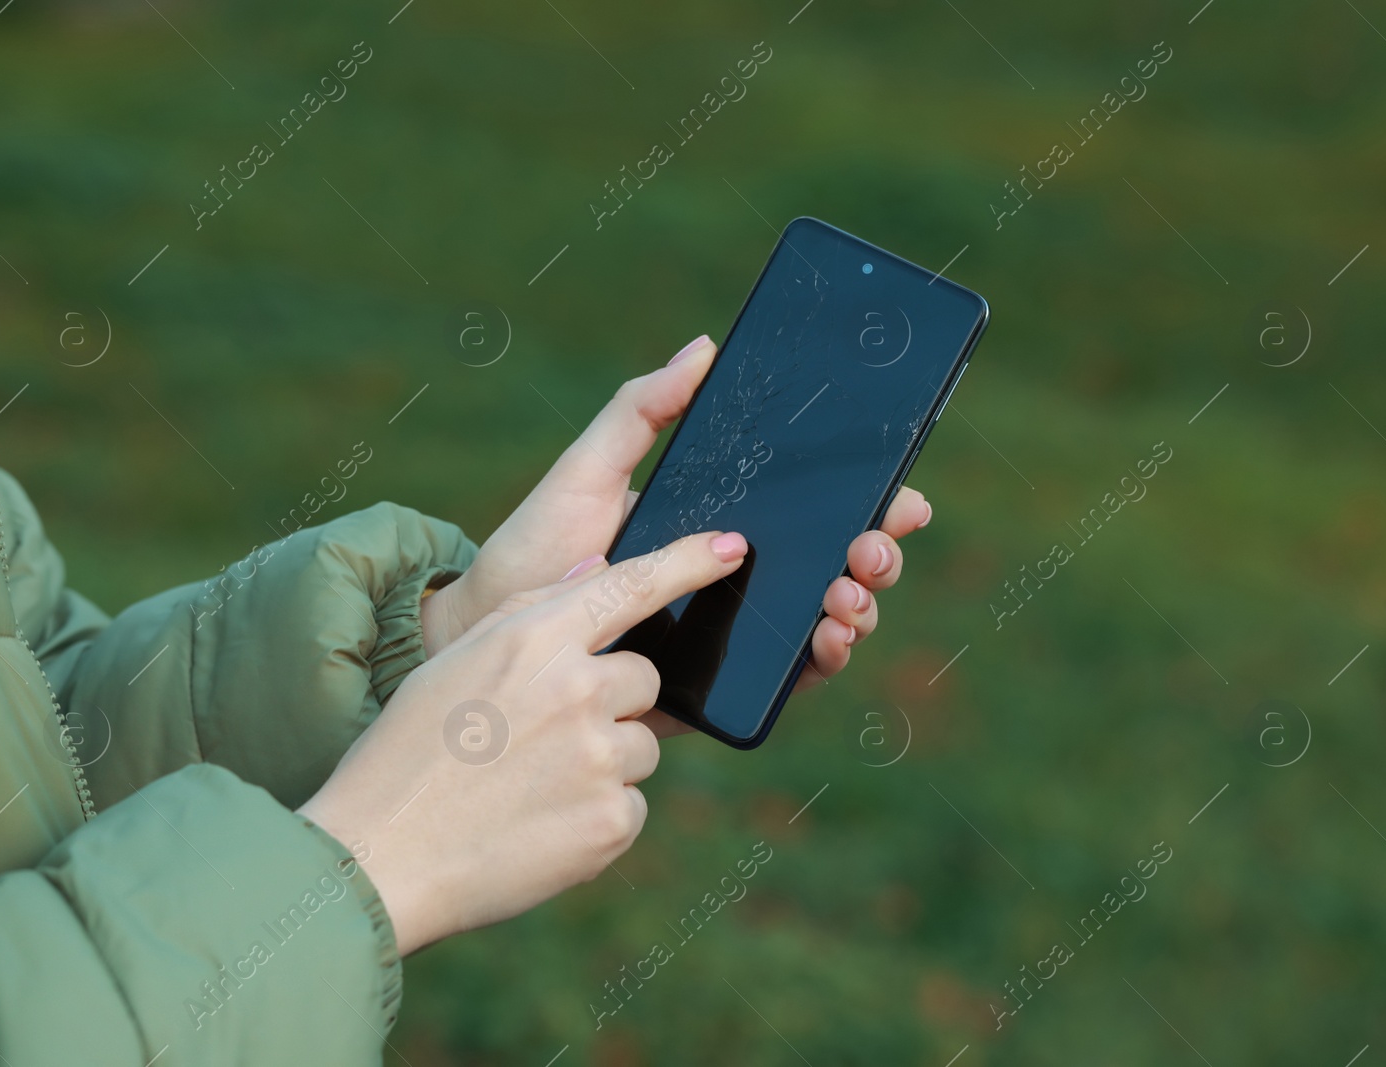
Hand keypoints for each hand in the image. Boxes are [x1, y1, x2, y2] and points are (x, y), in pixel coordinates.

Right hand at [299, 530, 749, 955]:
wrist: (382, 856)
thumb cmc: (408, 753)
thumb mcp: (456, 662)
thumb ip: (532, 611)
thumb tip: (599, 570)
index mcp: (535, 639)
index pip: (631, 585)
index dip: (688, 563)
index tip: (731, 547)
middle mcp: (578, 689)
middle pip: (643, 679)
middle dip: (610, 703)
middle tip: (543, 737)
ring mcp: (601, 758)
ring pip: (641, 746)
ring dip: (603, 762)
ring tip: (530, 786)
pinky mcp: (613, 821)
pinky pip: (632, 804)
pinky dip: (596, 816)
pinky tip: (540, 825)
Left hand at [421, 335, 933, 732]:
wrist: (489, 640)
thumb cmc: (536, 550)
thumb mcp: (587, 470)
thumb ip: (642, 410)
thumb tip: (704, 348)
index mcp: (719, 524)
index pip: (812, 511)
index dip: (867, 503)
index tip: (897, 495)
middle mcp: (737, 581)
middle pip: (835, 566)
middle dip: (874, 557)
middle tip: (870, 550)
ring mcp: (731, 636)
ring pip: (823, 623)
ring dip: (857, 610)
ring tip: (846, 600)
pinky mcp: (715, 689)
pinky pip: (783, 680)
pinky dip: (818, 663)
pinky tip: (823, 645)